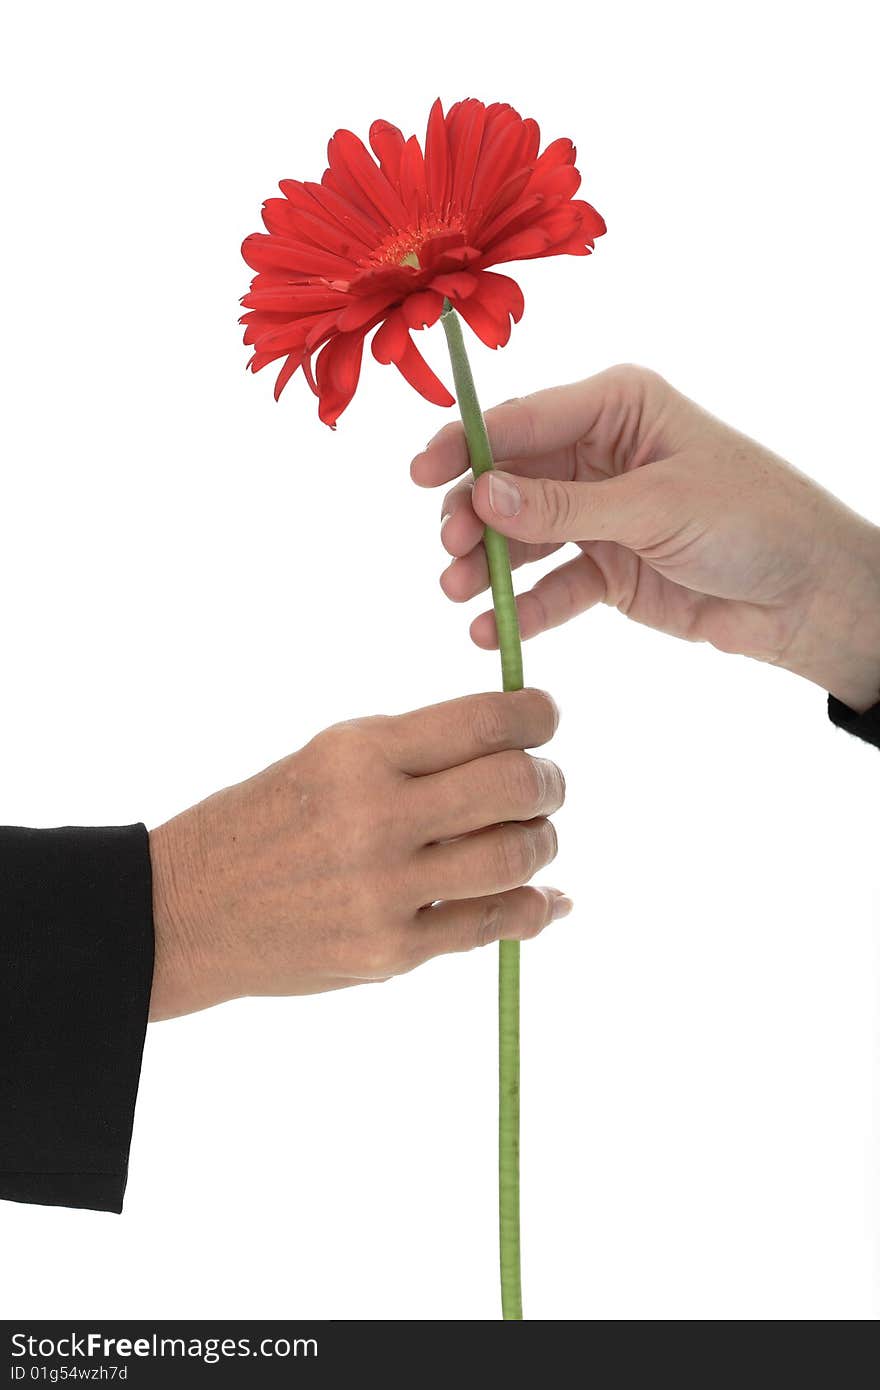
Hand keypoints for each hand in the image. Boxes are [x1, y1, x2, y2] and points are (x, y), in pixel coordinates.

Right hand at [148, 690, 567, 1020]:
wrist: (190, 909)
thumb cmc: (269, 820)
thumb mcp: (329, 757)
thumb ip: (417, 751)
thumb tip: (517, 744)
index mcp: (358, 754)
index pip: (483, 721)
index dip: (537, 714)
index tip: (547, 717)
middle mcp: (375, 817)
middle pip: (514, 786)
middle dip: (549, 782)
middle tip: (545, 784)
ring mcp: (384, 891)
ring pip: (516, 858)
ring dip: (543, 842)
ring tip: (530, 837)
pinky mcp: (390, 952)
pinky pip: (493, 925)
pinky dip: (534, 908)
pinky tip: (543, 898)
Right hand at [413, 365, 879, 712]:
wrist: (808, 596)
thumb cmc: (753, 521)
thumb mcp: (655, 505)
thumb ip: (565, 505)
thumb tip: (481, 492)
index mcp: (617, 407)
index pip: (523, 420)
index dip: (466, 446)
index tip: (420, 476)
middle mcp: (600, 454)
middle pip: (510, 479)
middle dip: (473, 514)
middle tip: (450, 549)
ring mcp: (600, 514)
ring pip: (521, 534)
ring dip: (486, 563)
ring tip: (458, 592)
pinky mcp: (607, 570)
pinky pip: (551, 585)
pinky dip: (522, 606)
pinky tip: (492, 629)